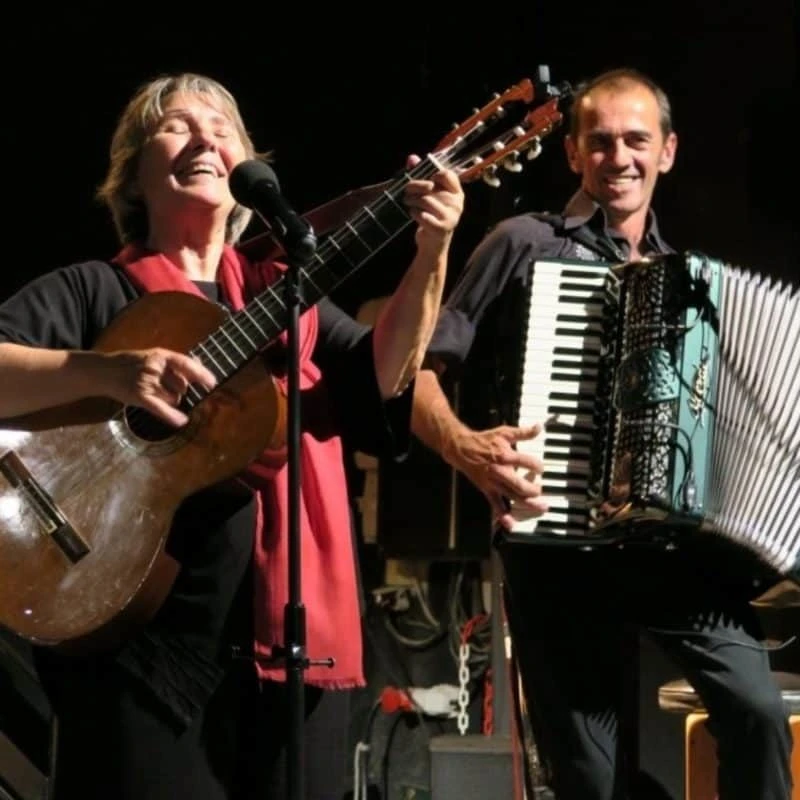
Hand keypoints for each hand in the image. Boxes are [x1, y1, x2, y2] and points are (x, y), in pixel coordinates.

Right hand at [100, 348, 216, 427]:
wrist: (102, 371)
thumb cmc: (130, 364)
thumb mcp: (152, 357)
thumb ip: (174, 363)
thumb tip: (200, 365)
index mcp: (160, 356)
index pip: (185, 363)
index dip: (201, 374)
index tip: (213, 383)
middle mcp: (154, 368)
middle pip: (181, 386)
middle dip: (179, 390)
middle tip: (162, 386)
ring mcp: (146, 382)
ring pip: (173, 398)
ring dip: (169, 400)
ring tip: (153, 393)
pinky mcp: (139, 396)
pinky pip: (160, 408)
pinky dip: (172, 416)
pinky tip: (182, 421)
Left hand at [403, 154, 463, 249]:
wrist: (434, 243)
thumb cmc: (432, 215)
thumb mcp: (429, 195)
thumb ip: (421, 174)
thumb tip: (411, 158)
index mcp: (457, 192)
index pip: (447, 174)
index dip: (433, 174)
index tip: (426, 180)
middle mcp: (457, 204)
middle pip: (431, 187)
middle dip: (413, 187)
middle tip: (405, 191)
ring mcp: (451, 217)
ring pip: (425, 201)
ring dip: (411, 201)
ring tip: (407, 202)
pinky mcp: (441, 229)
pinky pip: (423, 216)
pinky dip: (414, 214)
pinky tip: (412, 214)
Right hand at [444, 423, 547, 530]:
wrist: (461, 449)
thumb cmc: (483, 441)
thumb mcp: (504, 432)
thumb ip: (523, 432)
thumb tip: (538, 427)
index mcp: (506, 456)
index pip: (529, 463)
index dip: (538, 466)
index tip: (540, 469)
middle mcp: (501, 471)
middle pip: (522, 486)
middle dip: (535, 490)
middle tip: (541, 489)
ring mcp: (494, 483)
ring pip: (513, 497)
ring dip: (529, 504)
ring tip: (541, 507)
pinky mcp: (487, 490)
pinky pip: (496, 505)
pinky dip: (504, 516)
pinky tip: (511, 524)